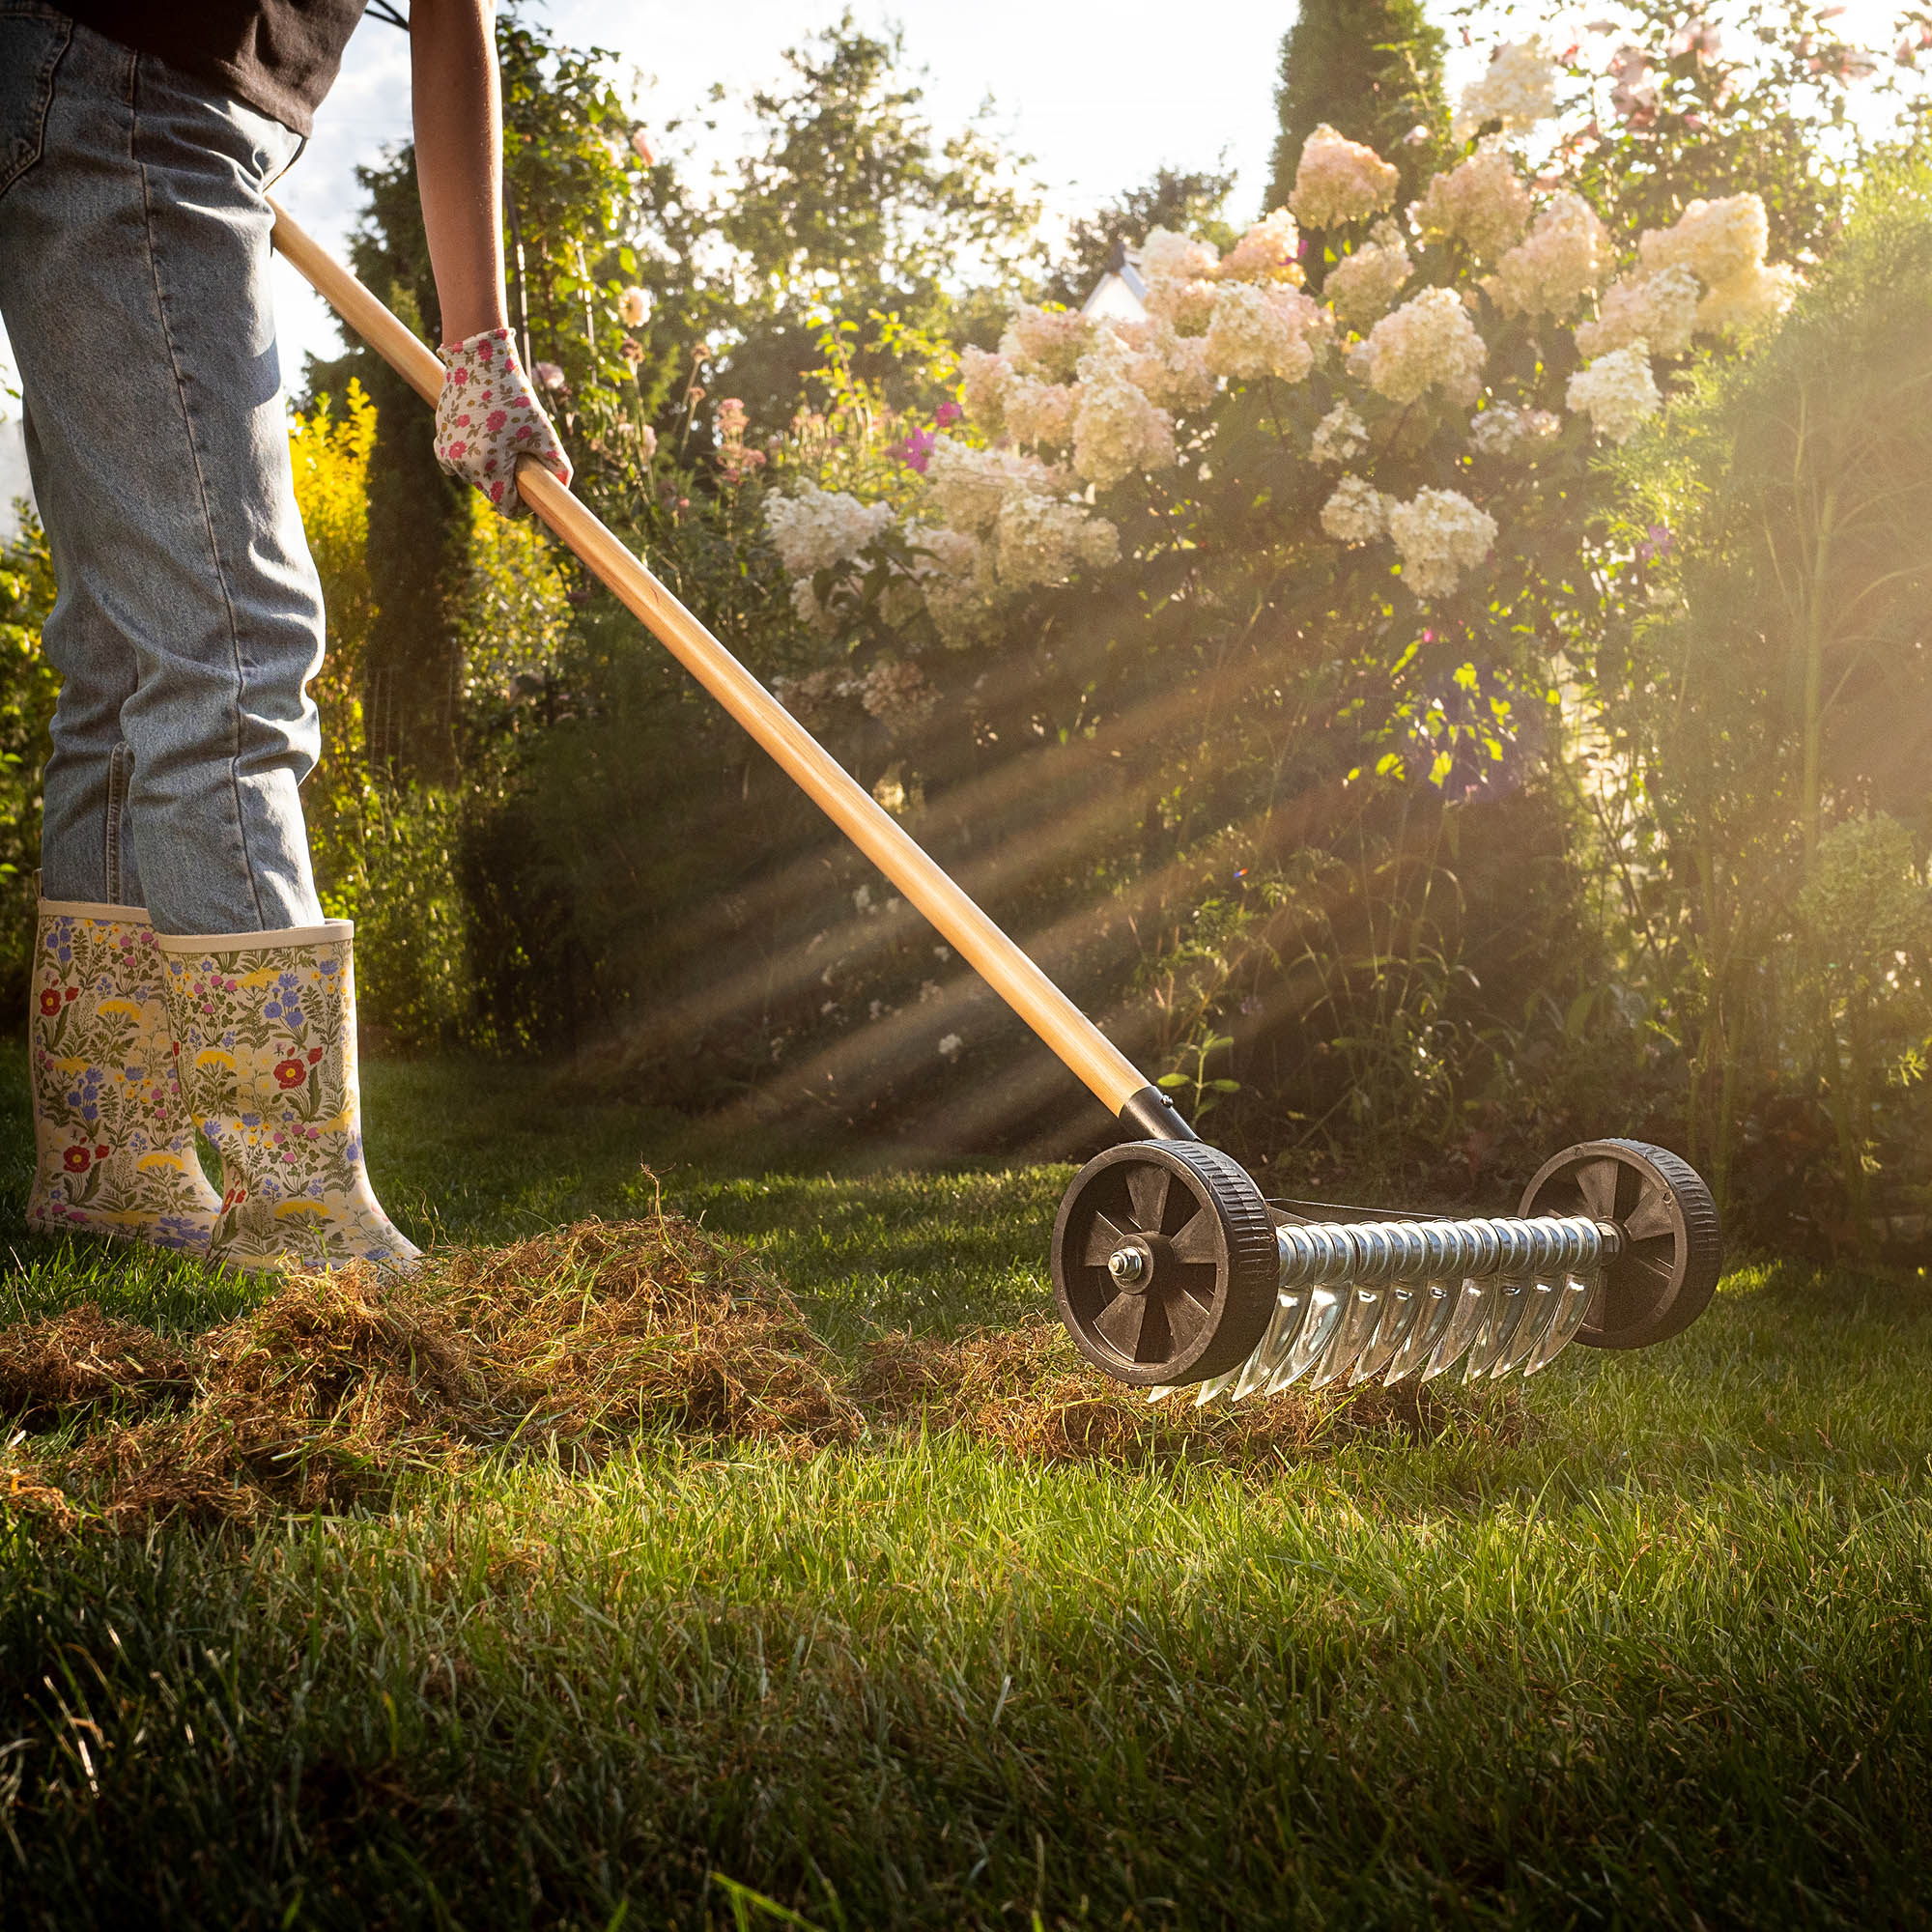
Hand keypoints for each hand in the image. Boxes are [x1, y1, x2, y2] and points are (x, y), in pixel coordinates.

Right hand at [433, 329, 571, 516]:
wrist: (479, 362)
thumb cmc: (514, 397)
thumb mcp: (543, 432)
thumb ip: (558, 466)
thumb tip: (562, 488)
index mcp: (488, 467)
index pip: (507, 507)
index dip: (523, 505)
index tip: (532, 490)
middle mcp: (463, 466)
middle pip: (492, 492)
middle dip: (508, 481)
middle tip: (520, 454)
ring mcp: (447, 454)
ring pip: (475, 478)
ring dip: (490, 468)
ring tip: (502, 440)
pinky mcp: (439, 441)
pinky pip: (458, 463)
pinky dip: (471, 457)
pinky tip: (483, 438)